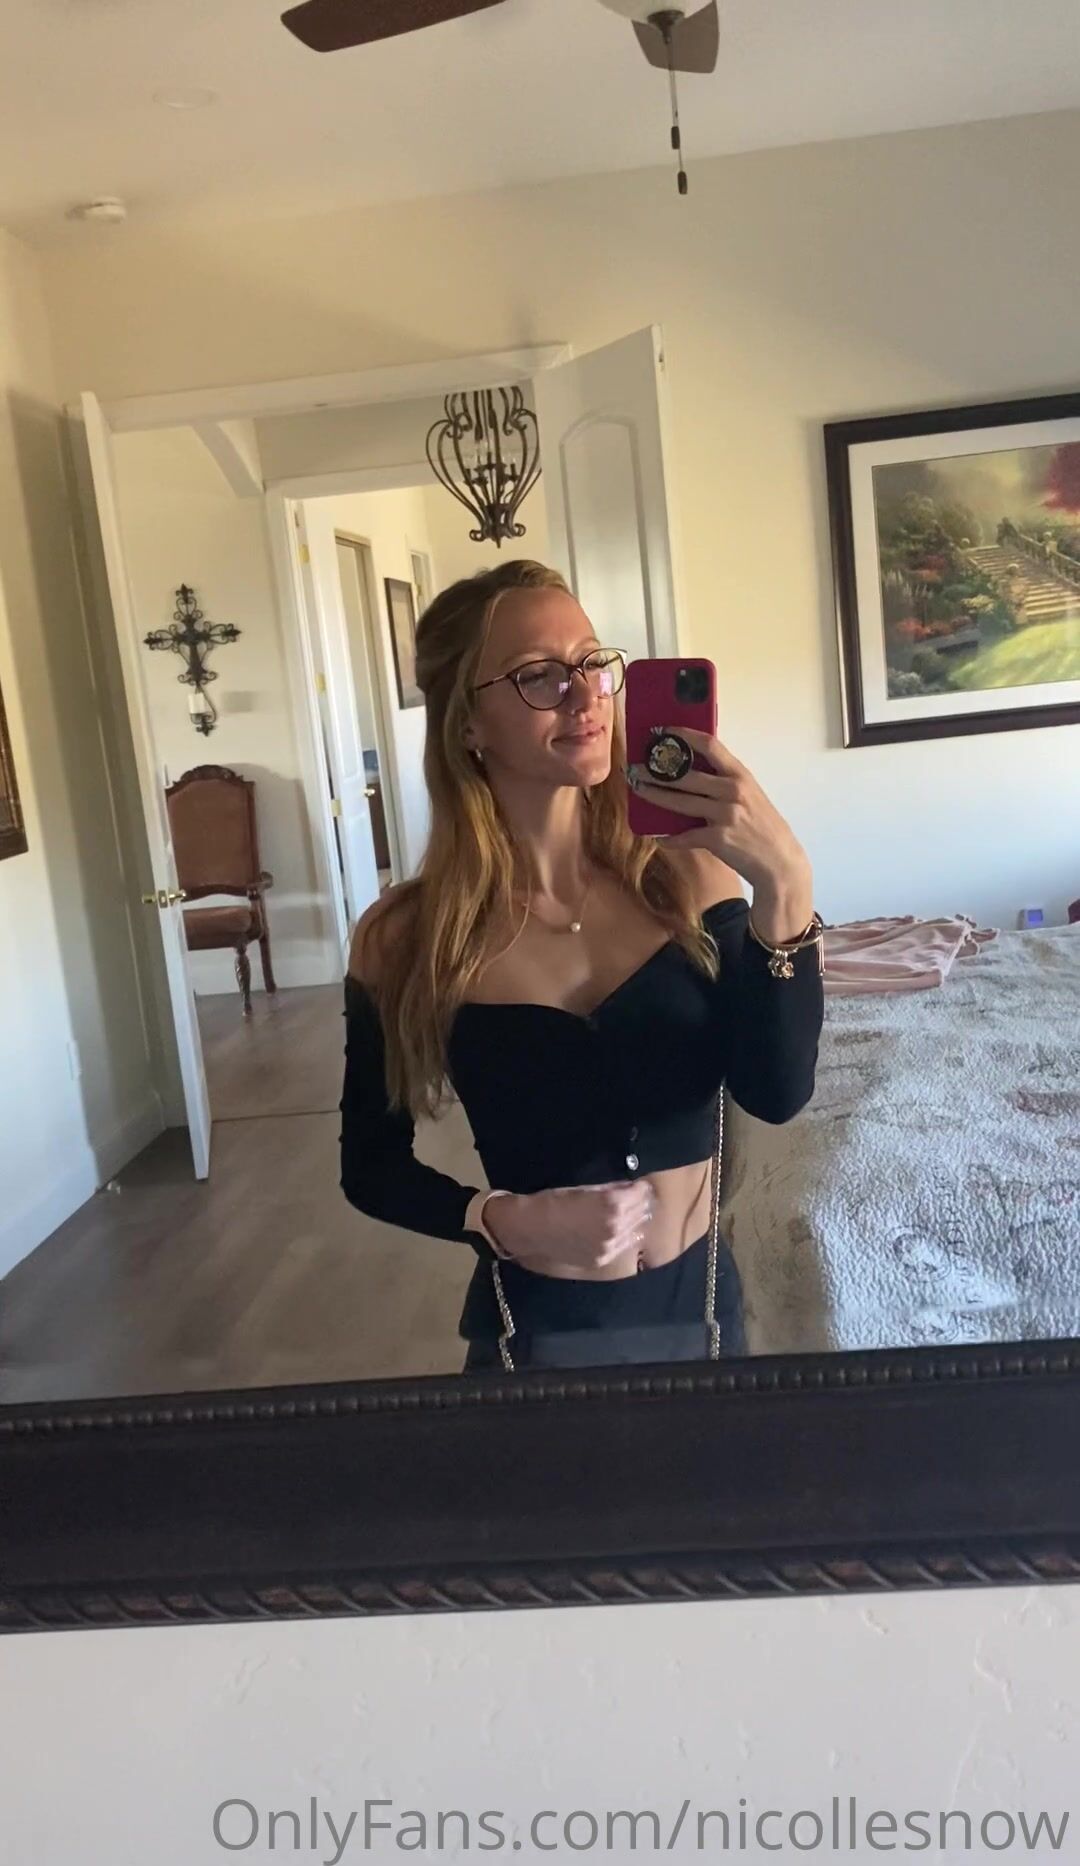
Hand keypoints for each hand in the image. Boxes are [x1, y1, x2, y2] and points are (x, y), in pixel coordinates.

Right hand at [486, 1179, 655, 1277]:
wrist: (530, 1229)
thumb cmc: (554, 1201)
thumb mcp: (585, 1189)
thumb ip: (611, 1189)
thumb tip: (630, 1187)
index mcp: (612, 1205)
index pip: (640, 1194)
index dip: (641, 1188)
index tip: (639, 1184)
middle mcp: (616, 1227)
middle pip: (641, 1212)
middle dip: (641, 1203)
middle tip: (637, 1196)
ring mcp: (610, 1247)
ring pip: (636, 1231)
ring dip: (636, 1220)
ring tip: (631, 1213)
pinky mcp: (602, 1260)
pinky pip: (623, 1247)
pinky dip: (626, 1236)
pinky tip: (619, 1230)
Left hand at [628, 726, 810, 902]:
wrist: (779, 859)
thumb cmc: (762, 825)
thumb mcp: (749, 794)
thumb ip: (725, 781)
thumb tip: (691, 773)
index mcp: (740, 775)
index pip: (710, 745)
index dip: (683, 736)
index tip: (663, 732)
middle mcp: (732, 790)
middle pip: (685, 775)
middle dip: (656, 771)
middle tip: (636, 767)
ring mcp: (724, 814)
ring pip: (680, 802)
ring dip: (654, 796)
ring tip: (639, 790)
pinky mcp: (717, 838)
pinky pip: (685, 836)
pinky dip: (670, 838)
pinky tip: (659, 838)